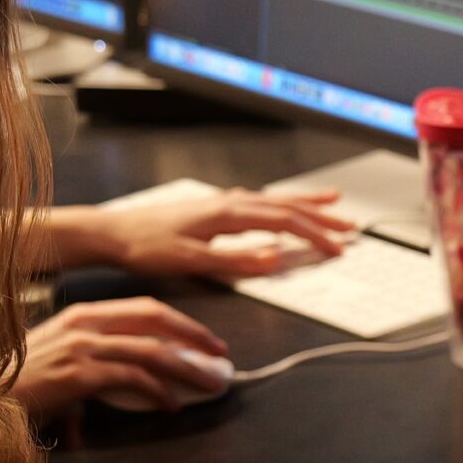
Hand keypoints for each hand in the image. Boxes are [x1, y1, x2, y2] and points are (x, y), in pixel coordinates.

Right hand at [15, 299, 230, 418]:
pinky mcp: (78, 374)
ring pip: (150, 351)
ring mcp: (82, 347)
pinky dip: (157, 392)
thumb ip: (92, 362)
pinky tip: (170, 406)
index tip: (206, 339)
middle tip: (221, 358)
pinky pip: (131, 378)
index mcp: (85, 314)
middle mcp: (86, 324)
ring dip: (187, 369)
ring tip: (210, 383)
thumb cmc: (18, 381)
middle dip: (194, 338)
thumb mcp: (59, 357)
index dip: (182, 322)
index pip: (145, 308)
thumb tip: (120, 387)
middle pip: (155, 322)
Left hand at [90, 189, 356, 279]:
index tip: (338, 248)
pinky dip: (277, 204)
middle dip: (320, 216)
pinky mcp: (210, 208)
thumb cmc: (144, 246)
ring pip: (272, 200)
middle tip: (350, 226)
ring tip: (330, 201)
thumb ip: (233, 261)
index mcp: (227, 213)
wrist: (111, 232)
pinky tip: (276, 207)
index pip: (284, 221)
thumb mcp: (190, 260)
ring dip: (303, 204)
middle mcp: (227, 202)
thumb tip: (274, 259)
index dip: (315, 234)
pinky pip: (256, 202)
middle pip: (284, 206)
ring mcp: (219, 203)